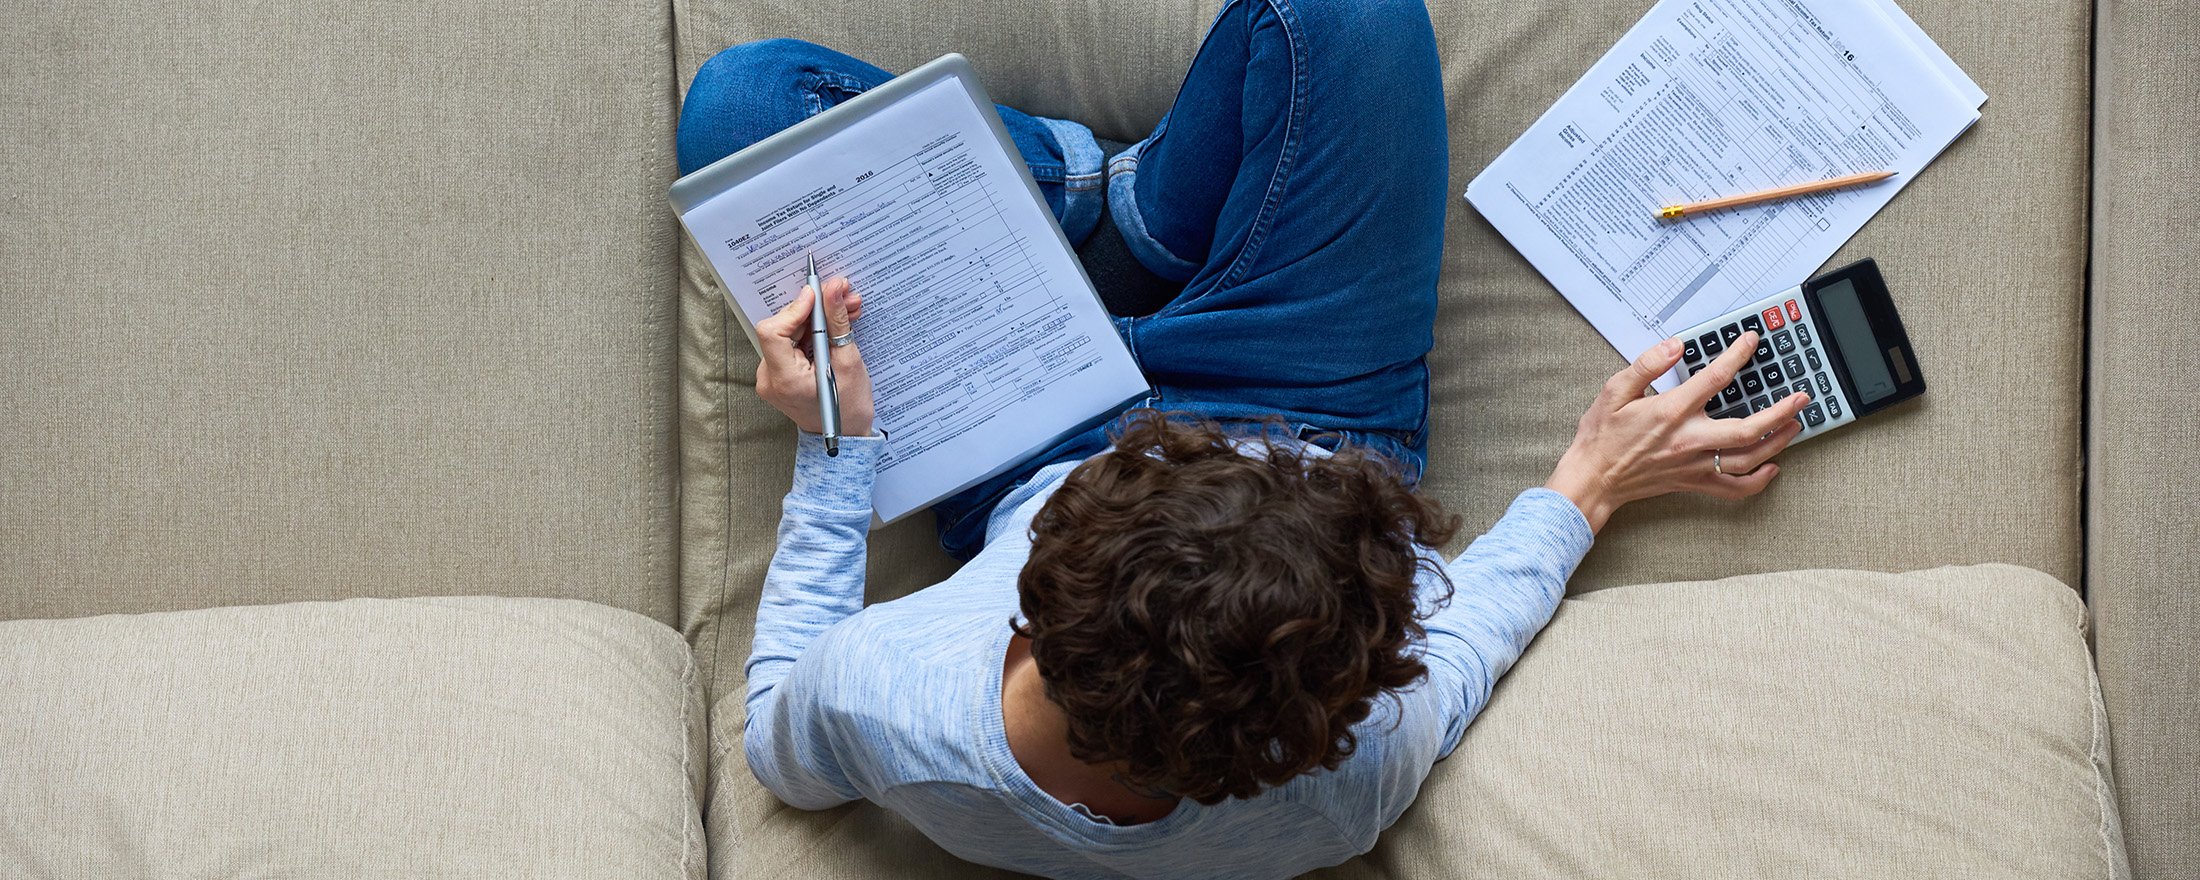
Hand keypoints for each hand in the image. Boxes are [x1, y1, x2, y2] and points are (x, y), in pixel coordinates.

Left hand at [754, 277, 874, 437]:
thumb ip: (837, 323)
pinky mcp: (779, 374)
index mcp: (785, 380)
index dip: (794, 309)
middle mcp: (770, 379)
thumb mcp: (848, 362)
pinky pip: (792, 344)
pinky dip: (813, 333)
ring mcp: (772, 377)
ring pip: (790, 334)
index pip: (773, 331)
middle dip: (814, 310)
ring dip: (818, 320)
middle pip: (783, 329)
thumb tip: (832, 290)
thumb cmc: (849, 409)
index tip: (817, 295)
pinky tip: (835, 327)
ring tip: (847, 311)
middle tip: (843, 296)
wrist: (846, 438)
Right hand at [1544, 332, 1809, 531]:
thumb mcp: (1615, 390)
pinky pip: (1733, 488)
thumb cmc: (1602, 436)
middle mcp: (1689, 440)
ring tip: (1796, 425)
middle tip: (1801, 397)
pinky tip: (1772, 469)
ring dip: (1778, 442)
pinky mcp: (1693, 482)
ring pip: (1748, 458)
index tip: (1751, 341)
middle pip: (1748, 429)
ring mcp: (1694, 464)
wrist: (1593, 477)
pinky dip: (1757, 481)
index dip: (1737, 356)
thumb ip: (1647, 364)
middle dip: (1780, 412)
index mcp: (1671, 412)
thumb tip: (1676, 345)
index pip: (1715, 378)